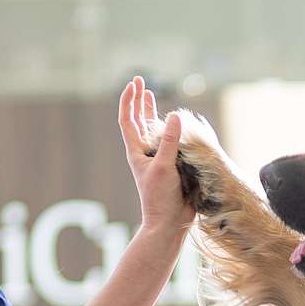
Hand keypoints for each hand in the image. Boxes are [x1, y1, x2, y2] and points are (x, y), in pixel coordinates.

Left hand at [119, 75, 194, 238]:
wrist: (169, 224)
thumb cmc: (161, 198)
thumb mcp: (164, 167)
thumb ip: (170, 142)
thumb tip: (174, 115)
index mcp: (137, 152)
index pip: (128, 120)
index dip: (129, 100)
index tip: (134, 83)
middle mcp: (145, 153)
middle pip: (138, 121)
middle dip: (139, 101)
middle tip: (141, 82)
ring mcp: (158, 160)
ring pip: (153, 130)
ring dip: (152, 112)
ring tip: (151, 96)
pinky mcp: (172, 167)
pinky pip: (170, 143)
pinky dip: (171, 130)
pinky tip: (176, 124)